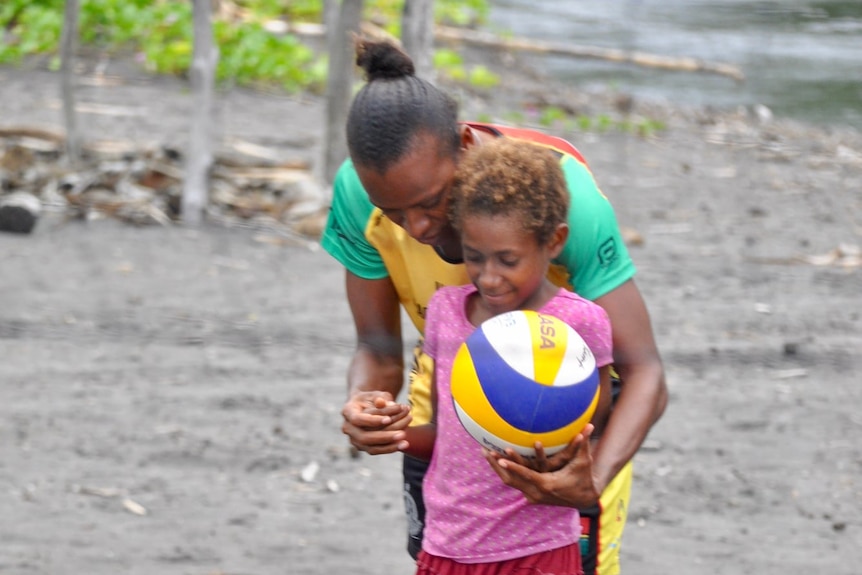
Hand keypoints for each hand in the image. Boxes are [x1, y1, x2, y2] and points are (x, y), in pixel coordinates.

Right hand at [341, 391, 411, 454]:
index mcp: (348, 411)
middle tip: (402, 434)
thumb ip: (381, 397)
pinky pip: (375, 450)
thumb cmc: (373, 398)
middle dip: (384, 436)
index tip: (389, 419)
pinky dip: (389, 448)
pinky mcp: (363, 446)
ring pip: (370, 447)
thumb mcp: (377, 394)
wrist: (367, 406)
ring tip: (405, 443)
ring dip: (389, 446)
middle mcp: (348, 427)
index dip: (372, 420)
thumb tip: (386, 403)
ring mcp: (354, 439)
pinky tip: (402, 445)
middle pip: (364, 437)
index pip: (357, 419)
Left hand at [484, 425, 600, 507]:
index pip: (525, 474)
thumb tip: (590, 425)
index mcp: (546, 484)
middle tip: (485, 449)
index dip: (512, 466)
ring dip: (496, 468)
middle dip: (496, 464)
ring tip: (485, 451)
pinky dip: (504, 472)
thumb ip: (583, 444)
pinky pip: (513, 483)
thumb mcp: (583, 461)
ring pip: (509, 482)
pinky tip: (495, 460)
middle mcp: (536, 493)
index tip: (500, 457)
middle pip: (510, 479)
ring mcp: (532, 496)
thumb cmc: (583, 477)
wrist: (585, 498)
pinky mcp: (531, 496)